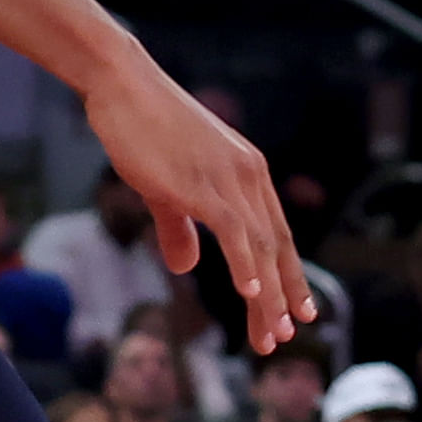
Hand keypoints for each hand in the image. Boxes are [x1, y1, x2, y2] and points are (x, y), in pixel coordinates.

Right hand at [81, 49, 317, 353]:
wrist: (122, 84)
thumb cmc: (140, 129)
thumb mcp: (163, 186)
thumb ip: (179, 228)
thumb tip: (186, 267)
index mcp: (248, 175)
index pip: (278, 235)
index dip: (290, 276)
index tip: (299, 314)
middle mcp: (249, 177)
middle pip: (276, 247)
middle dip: (284, 296)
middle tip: (284, 337)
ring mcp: (229, 179)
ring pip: (260, 247)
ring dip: (267, 295)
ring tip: (269, 333)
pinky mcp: (203, 182)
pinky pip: (233, 230)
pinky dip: (245, 264)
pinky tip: (252, 294)